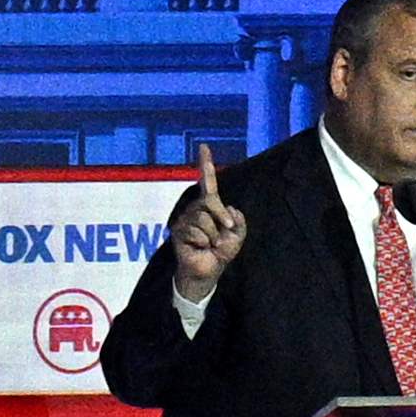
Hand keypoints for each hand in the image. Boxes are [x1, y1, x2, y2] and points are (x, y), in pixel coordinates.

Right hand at [160, 146, 243, 301]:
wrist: (210, 270)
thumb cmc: (222, 251)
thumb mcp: (238, 234)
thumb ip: (238, 219)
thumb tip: (228, 209)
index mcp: (210, 206)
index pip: (208, 182)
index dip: (205, 164)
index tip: (204, 147)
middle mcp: (195, 209)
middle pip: (210, 201)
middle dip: (222, 217)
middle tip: (227, 231)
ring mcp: (184, 219)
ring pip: (203, 219)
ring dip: (213, 234)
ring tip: (210, 243)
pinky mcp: (177, 231)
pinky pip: (196, 231)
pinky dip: (204, 241)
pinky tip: (200, 247)